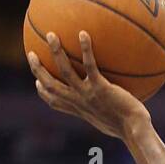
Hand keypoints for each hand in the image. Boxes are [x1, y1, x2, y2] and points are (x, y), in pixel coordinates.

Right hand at [29, 32, 149, 140]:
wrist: (134, 130)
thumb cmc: (127, 126)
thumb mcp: (111, 120)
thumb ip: (106, 107)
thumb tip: (112, 98)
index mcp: (79, 109)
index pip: (55, 102)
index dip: (43, 92)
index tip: (37, 82)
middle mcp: (79, 102)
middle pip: (50, 85)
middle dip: (38, 69)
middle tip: (31, 53)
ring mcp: (88, 94)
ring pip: (64, 71)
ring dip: (56, 52)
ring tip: (50, 35)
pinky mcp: (100, 88)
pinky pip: (90, 65)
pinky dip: (86, 49)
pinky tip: (83, 33)